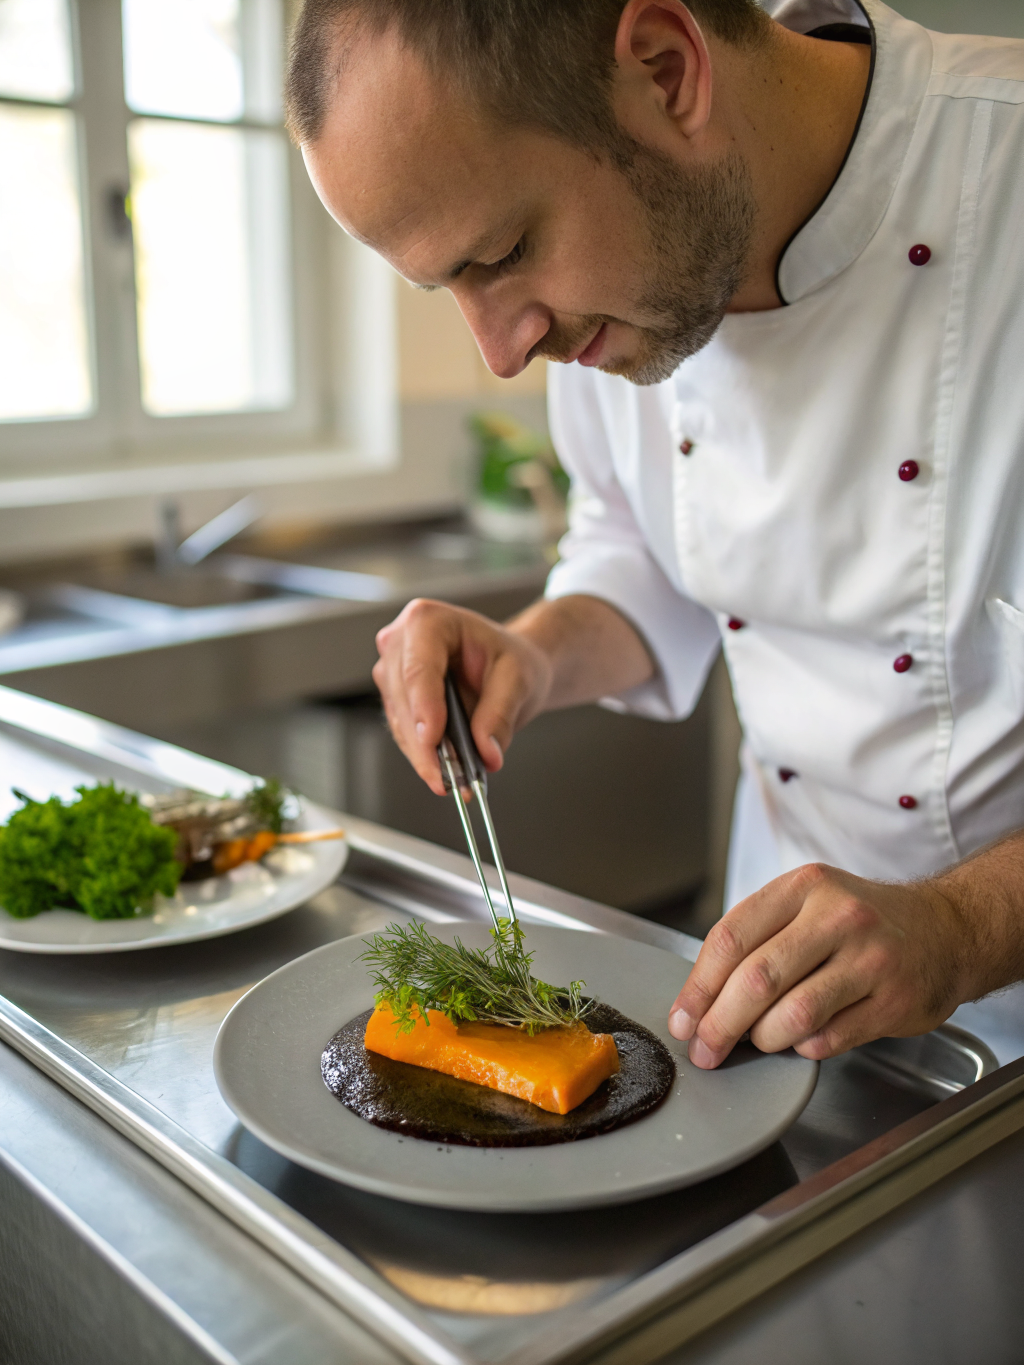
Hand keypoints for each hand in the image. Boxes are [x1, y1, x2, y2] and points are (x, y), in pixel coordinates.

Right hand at [372, 599, 552, 795]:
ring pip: (399, 720)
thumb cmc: (510, 659)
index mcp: (429, 620)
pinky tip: (443, 772)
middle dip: (424, 742)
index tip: (432, 741)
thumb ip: (500, 714)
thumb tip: (487, 752)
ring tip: (451, 782)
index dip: (423, 707)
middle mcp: (401, 640)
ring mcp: (392, 669)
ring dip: (422, 754)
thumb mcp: (518, 679)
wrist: (507, 665)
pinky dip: (422, 755)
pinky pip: (403, 732)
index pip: (419, 668)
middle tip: (448, 778)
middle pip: (404, 698)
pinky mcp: (395, 698)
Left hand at [667, 863, 974, 1067]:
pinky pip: (829, 1039)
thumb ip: (758, 941)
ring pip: (793, 1014)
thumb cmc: (860, 922)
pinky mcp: (894, 1000)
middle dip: (719, 1024)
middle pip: (756, 980)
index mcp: (803, 887)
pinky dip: (804, 1048)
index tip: (683, 1020)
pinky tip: (802, 1040)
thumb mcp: (808, 906)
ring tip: (759, 1041)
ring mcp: (870, 959)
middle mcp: (837, 916)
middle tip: (705, 1050)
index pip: (731, 937)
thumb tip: (700, 1001)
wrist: (946, 930)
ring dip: (764, 1038)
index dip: (698, 986)